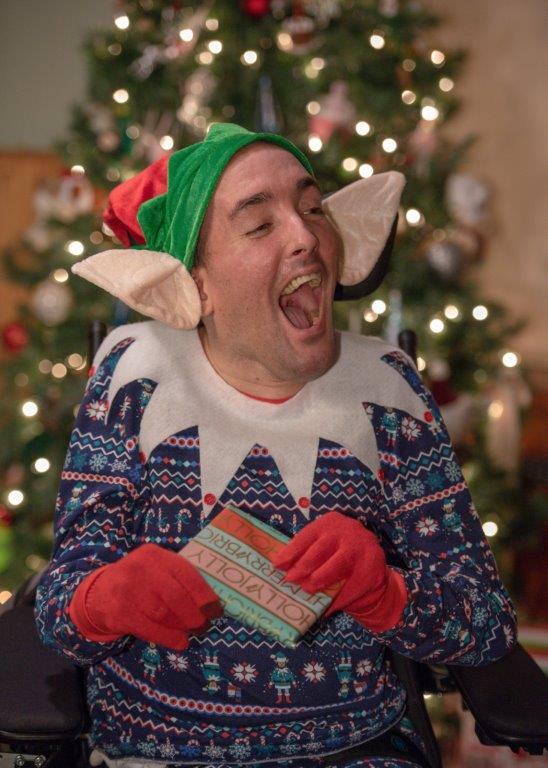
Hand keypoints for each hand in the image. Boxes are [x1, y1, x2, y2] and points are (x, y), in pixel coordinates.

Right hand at [69, 543, 222, 649]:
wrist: (98, 593)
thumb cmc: (139, 582)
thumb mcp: (156, 570)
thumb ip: (177, 579)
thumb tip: (209, 602)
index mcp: (155, 555)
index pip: (185, 573)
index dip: (203, 593)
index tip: (216, 609)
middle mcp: (140, 568)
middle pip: (175, 595)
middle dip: (193, 613)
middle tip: (203, 624)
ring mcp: (127, 589)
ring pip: (162, 613)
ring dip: (181, 626)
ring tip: (190, 632)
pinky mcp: (119, 612)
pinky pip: (148, 628)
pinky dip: (167, 637)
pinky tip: (179, 642)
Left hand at [271, 511, 406, 631]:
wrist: (372, 563)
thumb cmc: (337, 554)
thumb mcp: (323, 547)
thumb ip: (306, 553)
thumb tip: (280, 568)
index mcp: (330, 522)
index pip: (306, 535)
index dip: (291, 551)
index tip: (277, 565)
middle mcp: (347, 530)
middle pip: (320, 549)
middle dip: (303, 566)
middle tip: (290, 580)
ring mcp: (362, 546)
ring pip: (338, 564)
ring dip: (320, 578)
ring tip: (307, 590)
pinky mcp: (373, 566)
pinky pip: (353, 583)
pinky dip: (339, 597)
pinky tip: (328, 607)